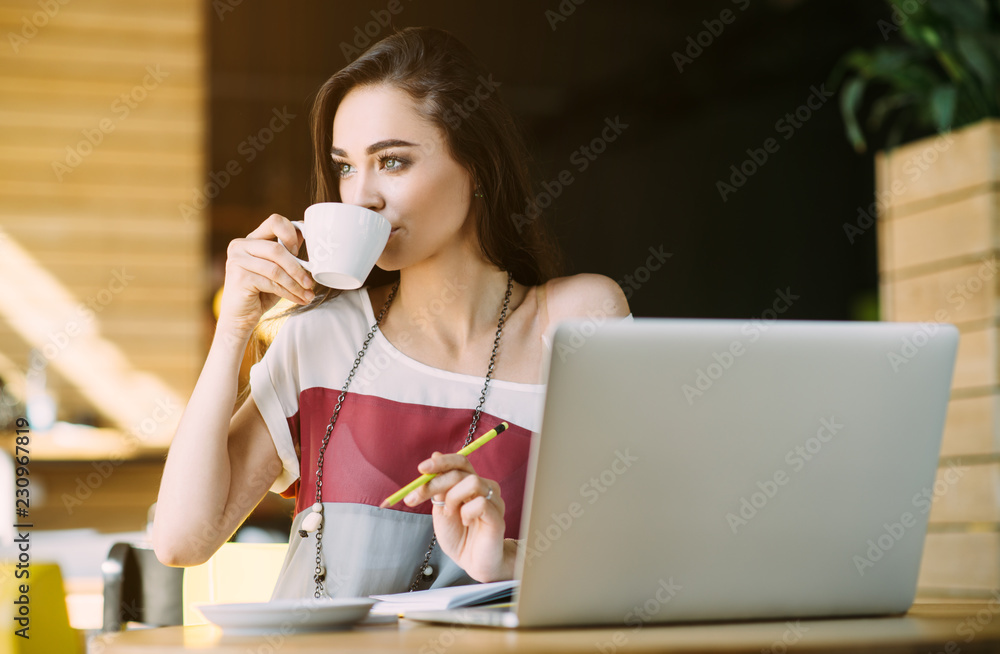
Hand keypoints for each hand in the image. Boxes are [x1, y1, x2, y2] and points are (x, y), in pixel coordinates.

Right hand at [217, 214, 315, 335]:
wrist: (240, 317)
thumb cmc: (261, 292)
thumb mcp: (277, 269)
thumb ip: (288, 252)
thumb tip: (307, 234)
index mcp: (251, 239)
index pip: (274, 222)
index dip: (292, 234)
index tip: (302, 252)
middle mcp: (240, 245)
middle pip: (277, 249)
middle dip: (298, 268)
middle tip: (310, 282)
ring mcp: (237, 260)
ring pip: (276, 269)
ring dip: (296, 284)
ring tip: (308, 294)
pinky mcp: (239, 277)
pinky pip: (271, 283)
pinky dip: (288, 293)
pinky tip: (298, 299)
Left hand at [402, 452, 515, 581]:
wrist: (473, 563)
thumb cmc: (459, 537)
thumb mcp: (441, 509)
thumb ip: (439, 487)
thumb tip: (434, 455)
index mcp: (471, 484)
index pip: (460, 462)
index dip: (441, 462)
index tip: (421, 468)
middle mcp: (485, 488)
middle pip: (460, 471)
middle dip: (434, 482)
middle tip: (415, 497)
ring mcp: (493, 501)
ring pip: (472, 482)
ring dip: (453, 498)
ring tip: (450, 514)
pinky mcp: (497, 516)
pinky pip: (480, 503)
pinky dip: (466, 513)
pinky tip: (466, 522)